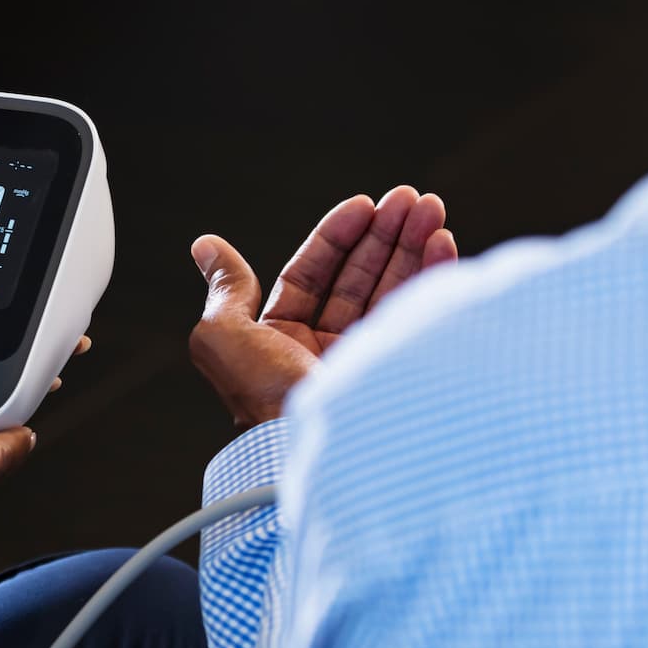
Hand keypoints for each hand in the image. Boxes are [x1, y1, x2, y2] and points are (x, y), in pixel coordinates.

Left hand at [189, 186, 456, 427]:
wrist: (315, 448)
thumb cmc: (264, 396)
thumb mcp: (224, 337)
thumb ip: (225, 290)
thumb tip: (206, 245)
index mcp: (279, 341)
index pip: (312, 275)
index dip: (337, 237)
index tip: (364, 204)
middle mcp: (321, 351)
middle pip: (357, 278)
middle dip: (384, 235)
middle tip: (411, 199)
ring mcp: (363, 363)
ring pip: (392, 292)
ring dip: (412, 246)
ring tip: (433, 209)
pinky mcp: (399, 374)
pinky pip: (418, 317)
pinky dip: (432, 279)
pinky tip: (442, 243)